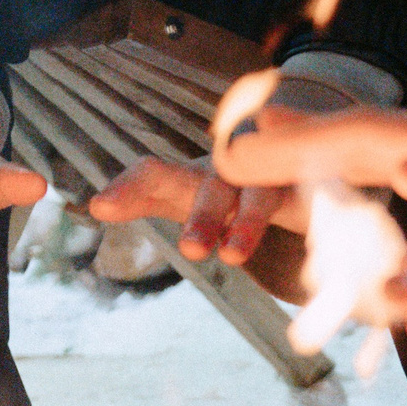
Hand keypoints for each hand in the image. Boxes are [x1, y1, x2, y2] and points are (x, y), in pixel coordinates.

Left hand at [89, 157, 308, 265]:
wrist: (291, 149)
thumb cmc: (223, 185)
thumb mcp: (182, 191)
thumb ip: (140, 194)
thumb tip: (93, 206)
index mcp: (194, 173)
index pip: (156, 176)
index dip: (130, 189)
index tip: (100, 208)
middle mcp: (233, 169)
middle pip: (213, 188)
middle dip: (203, 216)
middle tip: (190, 251)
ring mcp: (275, 175)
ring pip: (259, 195)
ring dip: (246, 222)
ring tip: (232, 257)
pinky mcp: (312, 187)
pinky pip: (312, 199)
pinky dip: (312, 209)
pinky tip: (314, 228)